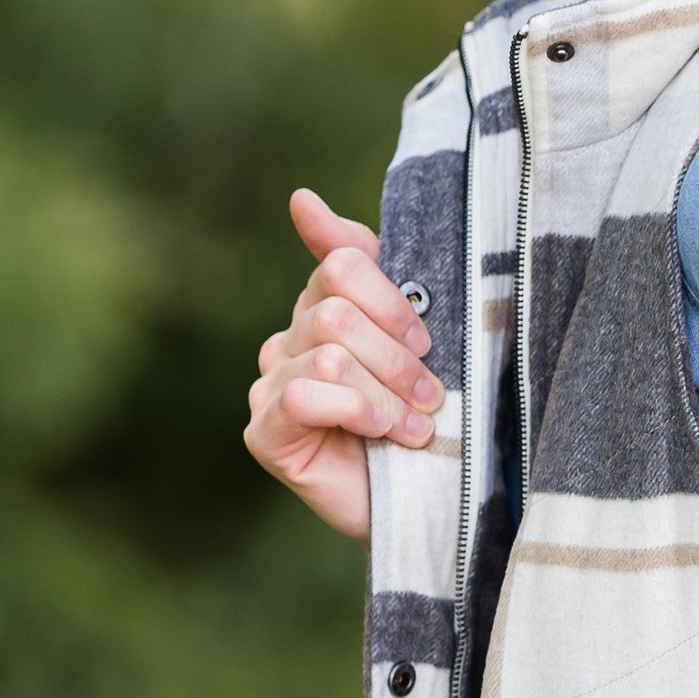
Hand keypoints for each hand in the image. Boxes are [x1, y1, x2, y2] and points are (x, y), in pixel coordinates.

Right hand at [243, 187, 443, 540]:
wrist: (434, 501)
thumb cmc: (429, 415)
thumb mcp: (416, 335)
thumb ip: (371, 264)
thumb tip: (299, 197)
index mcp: (325, 306)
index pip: (342, 264)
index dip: (391, 301)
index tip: (425, 340)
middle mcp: (289, 340)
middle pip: (334, 311)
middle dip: (396, 356)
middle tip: (431, 394)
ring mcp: (270, 386)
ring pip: (327, 355)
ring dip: (387, 394)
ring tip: (417, 426)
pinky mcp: (264, 433)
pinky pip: (302, 397)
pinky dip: (354, 412)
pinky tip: (380, 436)